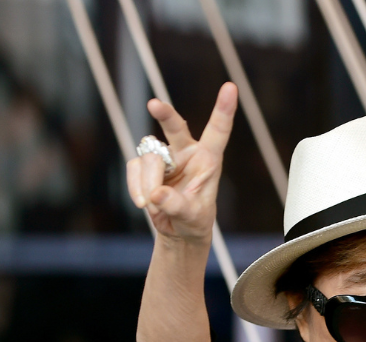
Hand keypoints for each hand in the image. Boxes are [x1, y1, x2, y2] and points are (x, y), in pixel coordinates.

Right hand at [126, 82, 237, 243]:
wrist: (178, 230)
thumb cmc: (194, 220)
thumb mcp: (192, 217)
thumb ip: (177, 205)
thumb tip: (156, 194)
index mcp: (209, 160)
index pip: (218, 131)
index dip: (223, 110)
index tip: (231, 87)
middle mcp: (187, 152)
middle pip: (176, 126)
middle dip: (165, 114)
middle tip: (154, 105)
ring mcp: (164, 156)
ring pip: (149, 158)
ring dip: (149, 184)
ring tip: (155, 204)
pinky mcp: (144, 164)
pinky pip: (134, 168)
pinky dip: (136, 187)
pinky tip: (145, 203)